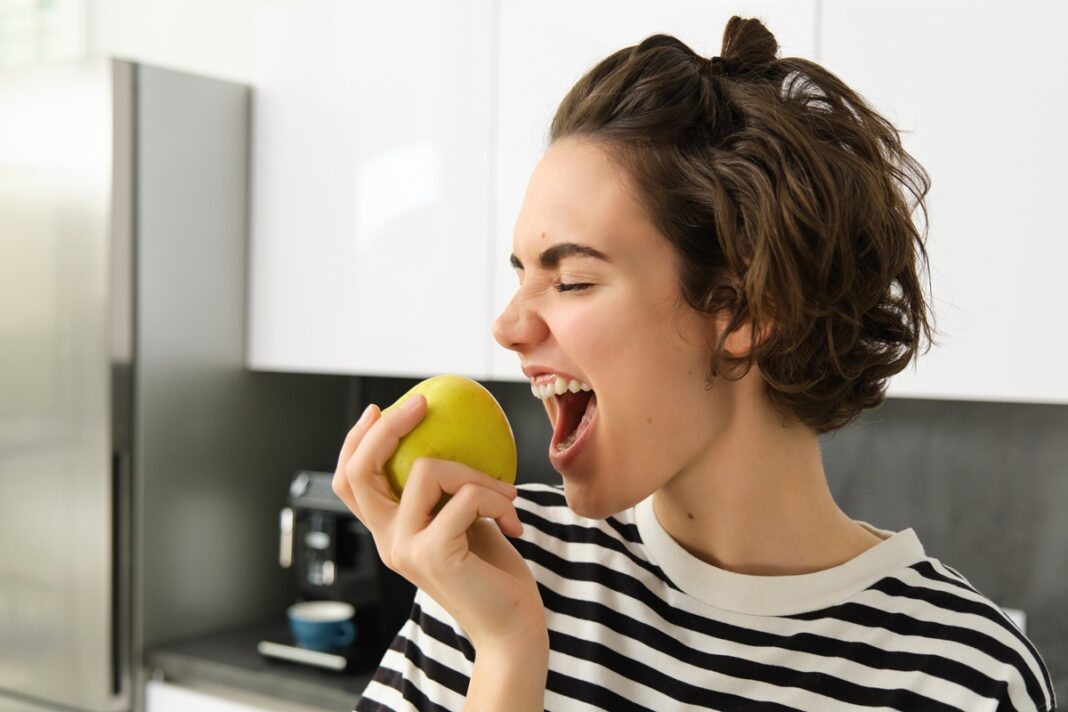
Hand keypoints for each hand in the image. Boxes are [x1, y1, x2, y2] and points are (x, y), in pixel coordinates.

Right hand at [332, 394, 546, 650]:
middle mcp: (387, 541)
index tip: (382, 410)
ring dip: (477, 474)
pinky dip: (498, 500)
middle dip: (387, 429)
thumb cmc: (494, 573)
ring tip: (506, 496)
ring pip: (426, 471)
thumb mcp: (465, 520)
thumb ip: (448, 491)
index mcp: (389, 534)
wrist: (513, 630)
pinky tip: (514, 524)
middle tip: (422, 404)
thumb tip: (454, 434)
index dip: (355, 442)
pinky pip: (466, 496)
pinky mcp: (433, 553)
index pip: (350, 483)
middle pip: (361, 471)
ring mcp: (405, 549)